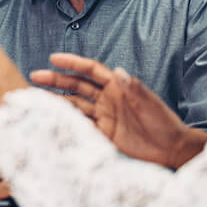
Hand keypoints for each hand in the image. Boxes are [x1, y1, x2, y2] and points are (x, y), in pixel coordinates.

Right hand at [30, 53, 206, 168]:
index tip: (54, 58)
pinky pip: (80, 125)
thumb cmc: (163, 122)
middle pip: (76, 85)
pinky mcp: (102, 133)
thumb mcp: (148, 103)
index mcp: (117, 85)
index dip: (72, 63)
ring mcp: (103, 116)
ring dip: (56, 100)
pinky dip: (66, 121)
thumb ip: (133, 89)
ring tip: (36, 97)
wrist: (171, 149)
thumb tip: (119, 72)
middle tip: (35, 75)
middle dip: (56, 79)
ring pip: (74, 104)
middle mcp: (106, 98)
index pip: (90, 70)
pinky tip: (52, 120)